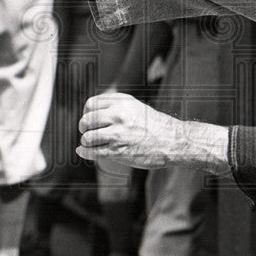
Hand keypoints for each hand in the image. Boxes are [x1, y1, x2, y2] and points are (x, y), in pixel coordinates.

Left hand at [76, 92, 228, 174]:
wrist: (173, 141)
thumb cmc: (155, 125)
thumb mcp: (136, 107)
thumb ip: (116, 106)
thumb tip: (92, 111)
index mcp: (122, 102)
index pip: (91, 104)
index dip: (86, 112)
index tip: (90, 119)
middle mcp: (119, 115)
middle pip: (86, 120)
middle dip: (84, 127)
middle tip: (87, 132)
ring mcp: (118, 134)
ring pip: (88, 137)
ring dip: (86, 142)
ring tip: (90, 143)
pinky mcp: (119, 151)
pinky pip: (94, 152)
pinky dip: (85, 153)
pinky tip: (83, 152)